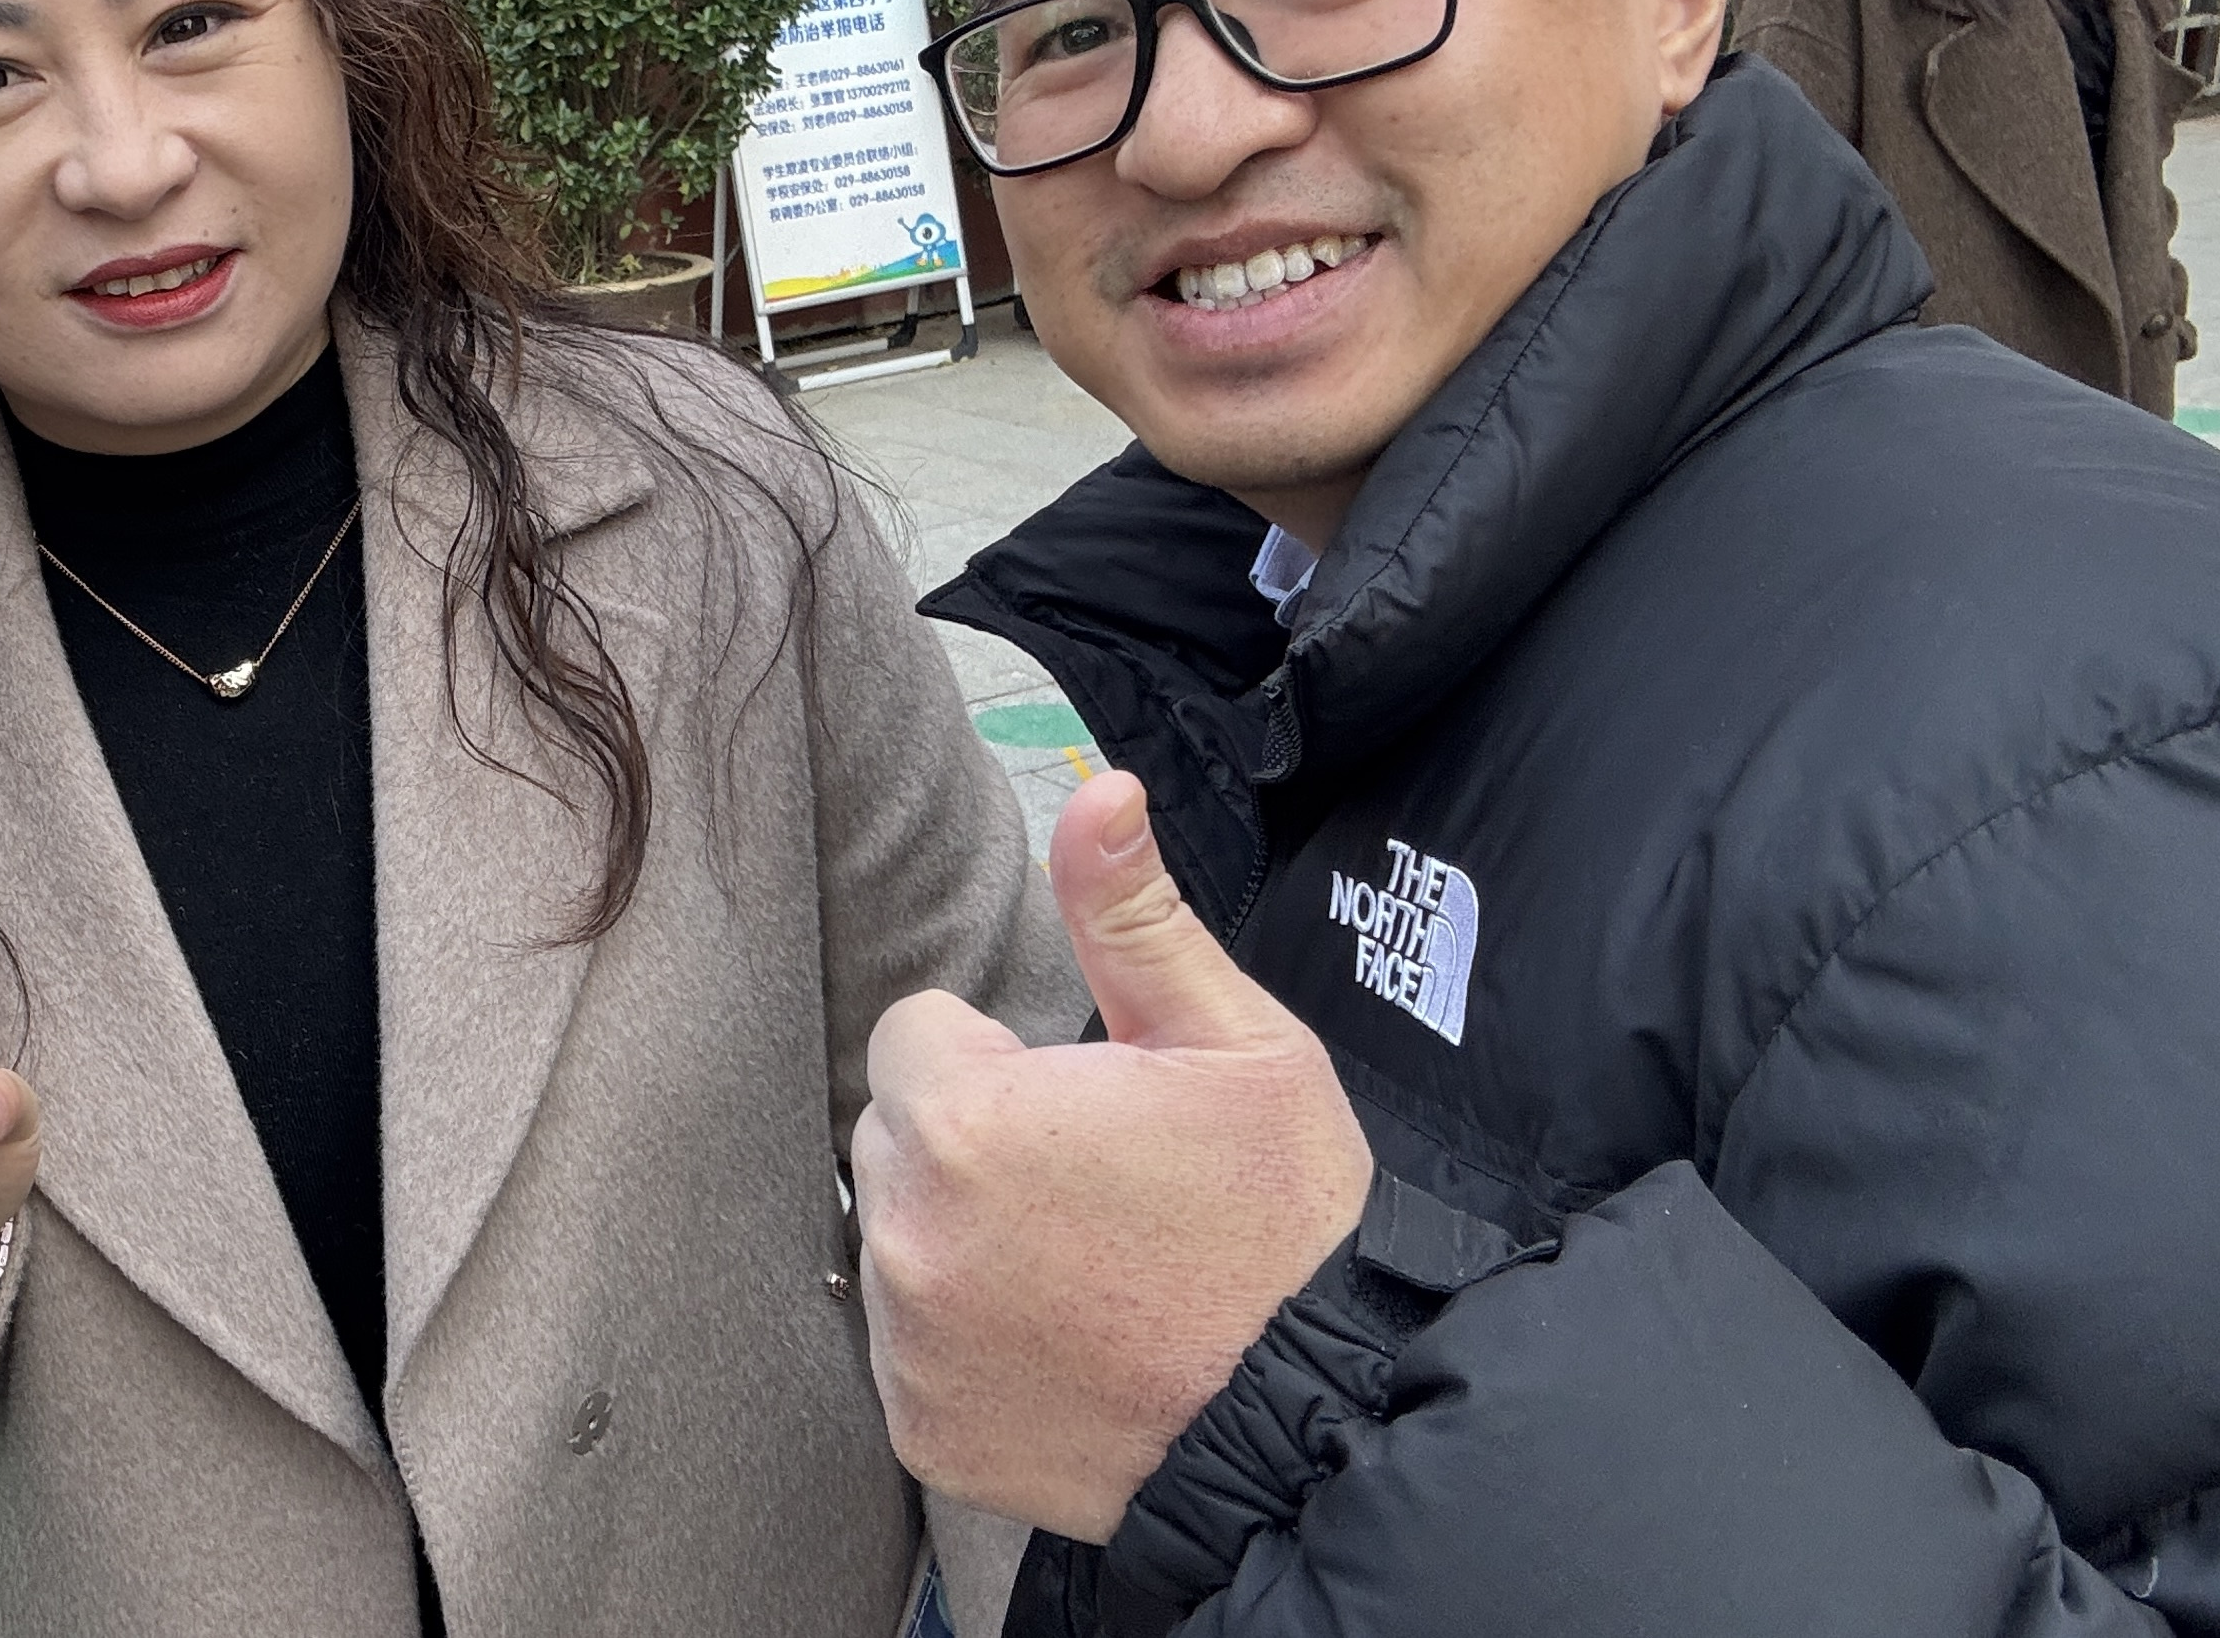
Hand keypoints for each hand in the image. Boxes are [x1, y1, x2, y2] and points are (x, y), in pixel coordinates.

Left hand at [855, 769, 1369, 1542]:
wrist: (1323, 1418)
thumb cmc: (1285, 1224)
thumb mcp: (1234, 1045)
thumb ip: (1131, 917)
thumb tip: (1097, 792)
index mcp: (965, 1118)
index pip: (915, 1034)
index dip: (998, 1059)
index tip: (1078, 1106)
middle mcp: (909, 1232)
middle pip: (896, 1136)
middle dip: (972, 1142)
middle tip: (1090, 1188)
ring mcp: (910, 1341)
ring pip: (899, 1239)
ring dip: (961, 1239)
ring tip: (1081, 1268)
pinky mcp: (922, 1428)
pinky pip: (909, 1350)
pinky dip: (965, 1344)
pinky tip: (1060, 1341)